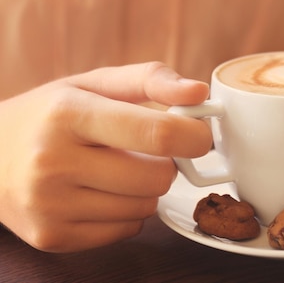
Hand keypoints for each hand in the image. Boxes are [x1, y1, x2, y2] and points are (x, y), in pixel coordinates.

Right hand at [0, 62, 210, 251]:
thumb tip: (199, 93)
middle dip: (165, 164)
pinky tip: (100, 192)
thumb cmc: (49, 114)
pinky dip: (126, 213)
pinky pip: (126, 230)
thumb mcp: (93, 83)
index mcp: (68, 114)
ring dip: (145, 189)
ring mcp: (49, 205)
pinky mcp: (51, 237)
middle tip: (146, 152)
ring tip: (115, 170)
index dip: (194, 136)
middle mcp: (53, 162)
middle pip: (157, 178)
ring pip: (145, 207)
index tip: (200, 135)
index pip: (157, 133)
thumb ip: (150, 80)